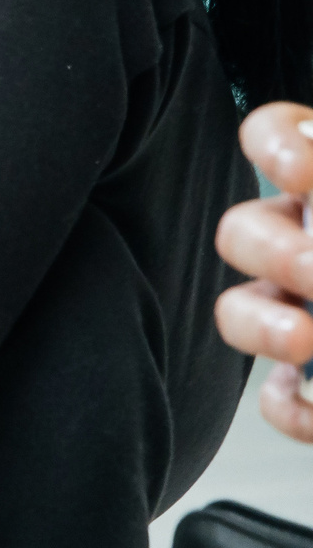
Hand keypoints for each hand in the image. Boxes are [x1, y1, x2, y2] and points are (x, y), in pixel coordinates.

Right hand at [215, 102, 312, 439]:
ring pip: (241, 313)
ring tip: (308, 342)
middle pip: (244, 230)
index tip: (300, 169)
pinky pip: (281, 402)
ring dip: (266, 326)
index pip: (278, 137)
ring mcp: (311, 320)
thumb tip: (307, 216)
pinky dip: (298, 410)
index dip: (278, 144)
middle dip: (274, 249)